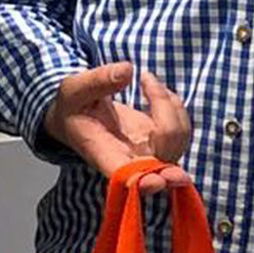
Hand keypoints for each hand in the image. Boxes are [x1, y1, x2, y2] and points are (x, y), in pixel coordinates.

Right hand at [42, 63, 190, 193]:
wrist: (77, 113)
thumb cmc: (72, 106)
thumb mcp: (74, 89)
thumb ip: (98, 81)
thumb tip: (126, 71)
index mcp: (104, 153)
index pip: (125, 175)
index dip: (142, 181)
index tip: (156, 181)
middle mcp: (130, 159)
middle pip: (160, 164)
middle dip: (172, 167)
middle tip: (178, 167)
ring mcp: (148, 151)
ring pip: (176, 140)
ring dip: (170, 105)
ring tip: (146, 80)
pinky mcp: (160, 140)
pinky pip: (181, 127)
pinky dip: (173, 103)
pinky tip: (154, 88)